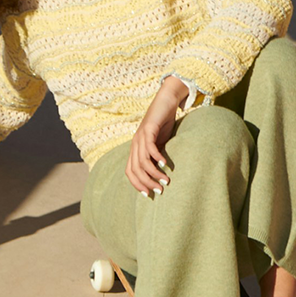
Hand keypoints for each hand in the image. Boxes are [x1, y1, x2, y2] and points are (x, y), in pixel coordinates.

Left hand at [127, 78, 192, 197]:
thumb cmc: (163, 124)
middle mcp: (135, 143)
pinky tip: (165, 164)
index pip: (129, 171)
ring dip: (153, 173)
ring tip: (165, 180)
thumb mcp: (160, 144)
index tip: (148, 195)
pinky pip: (150, 147)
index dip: (136, 184)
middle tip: (159, 190)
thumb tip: (161, 175)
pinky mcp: (149, 128)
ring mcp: (140, 136)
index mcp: (135, 149)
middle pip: (135, 169)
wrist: (166, 101)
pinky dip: (156, 157)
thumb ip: (157, 157)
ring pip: (142, 161)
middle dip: (146, 182)